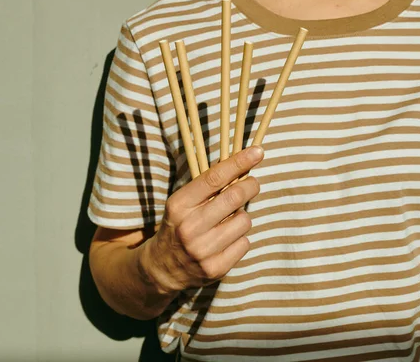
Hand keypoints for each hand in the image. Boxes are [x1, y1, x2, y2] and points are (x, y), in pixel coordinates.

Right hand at [142, 146, 263, 294]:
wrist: (162, 268)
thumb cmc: (179, 225)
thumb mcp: (183, 203)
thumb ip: (208, 188)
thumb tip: (242, 165)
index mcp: (179, 205)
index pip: (214, 177)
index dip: (239, 162)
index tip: (257, 151)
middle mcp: (190, 227)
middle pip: (234, 197)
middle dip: (250, 186)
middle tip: (253, 184)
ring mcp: (202, 250)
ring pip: (244, 221)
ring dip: (242, 217)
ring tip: (229, 221)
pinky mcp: (215, 268)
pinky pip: (245, 243)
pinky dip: (240, 238)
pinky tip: (227, 240)